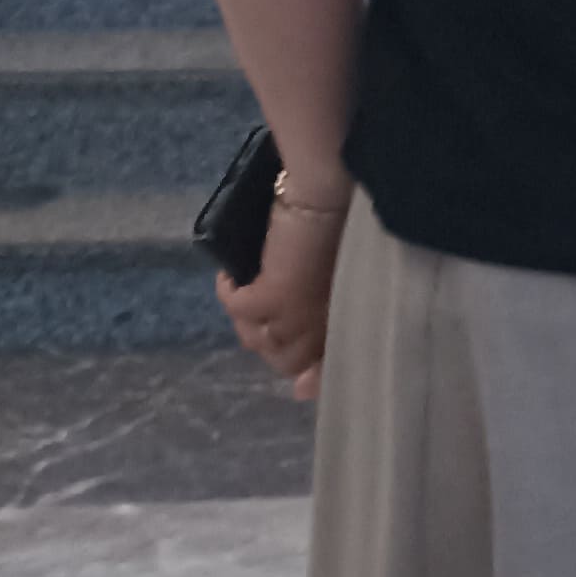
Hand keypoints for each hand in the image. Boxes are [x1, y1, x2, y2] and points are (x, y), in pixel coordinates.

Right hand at [219, 189, 345, 396]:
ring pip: (256, 339)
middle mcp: (322, 328)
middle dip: (269, 341)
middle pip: (284, 361)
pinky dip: (229, 293)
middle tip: (262, 308)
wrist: (332, 192)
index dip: (310, 377)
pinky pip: (237, 309)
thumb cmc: (343, 226)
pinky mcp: (273, 297)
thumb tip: (303, 370)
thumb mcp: (340, 275)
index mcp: (347, 322)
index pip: (325, 367)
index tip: (300, 383)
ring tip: (245, 288)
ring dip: (245, 318)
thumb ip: (326, 311)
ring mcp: (297, 317)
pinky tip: (231, 275)